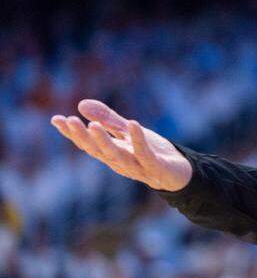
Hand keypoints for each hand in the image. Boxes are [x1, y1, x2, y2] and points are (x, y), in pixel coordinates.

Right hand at [50, 99, 191, 191]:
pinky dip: (138, 140)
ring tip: (92, 125)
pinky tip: (133, 124)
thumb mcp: (128, 133)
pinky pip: (145, 154)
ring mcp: (137, 167)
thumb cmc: (152, 153)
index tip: (55, 119)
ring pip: (116, 155)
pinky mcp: (156, 167)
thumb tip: (81, 104)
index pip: (87, 144)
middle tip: (69, 120)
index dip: (71, 133)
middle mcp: (120, 162)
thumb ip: (108, 120)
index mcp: (112, 153)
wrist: (180, 174)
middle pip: (97, 151)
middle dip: (82, 136)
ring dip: (103, 141)